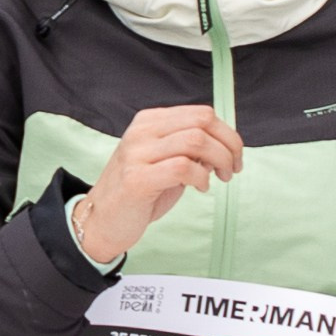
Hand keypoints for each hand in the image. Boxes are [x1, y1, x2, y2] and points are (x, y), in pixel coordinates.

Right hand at [73, 105, 243, 263]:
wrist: (101, 221)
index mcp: (149, 122)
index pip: (201, 113)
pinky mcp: (137, 179)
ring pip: (195, 141)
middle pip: (202, 122)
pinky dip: (201, 178)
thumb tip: (224, 145)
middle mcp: (141, 132)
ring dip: (219, 160)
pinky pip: (183, 168)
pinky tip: (199, 188)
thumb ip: (189, 149)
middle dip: (229, 146)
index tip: (234, 155)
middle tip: (232, 169)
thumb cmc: (138, 193)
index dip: (227, 133)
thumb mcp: (165, 161)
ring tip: (218, 178)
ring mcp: (137, 154)